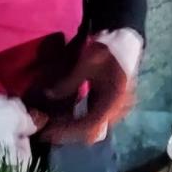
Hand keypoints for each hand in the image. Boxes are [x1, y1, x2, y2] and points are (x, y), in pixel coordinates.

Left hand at [39, 28, 143, 144]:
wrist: (124, 38)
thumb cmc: (107, 49)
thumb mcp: (86, 64)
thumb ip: (69, 82)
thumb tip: (48, 96)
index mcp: (115, 100)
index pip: (91, 125)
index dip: (69, 131)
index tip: (49, 132)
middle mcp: (119, 109)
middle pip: (92, 131)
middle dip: (69, 132)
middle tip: (47, 130)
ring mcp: (117, 109)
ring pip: (93, 127)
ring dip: (73, 127)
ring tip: (53, 123)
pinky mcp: (112, 105)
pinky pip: (94, 119)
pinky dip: (79, 119)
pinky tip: (64, 115)